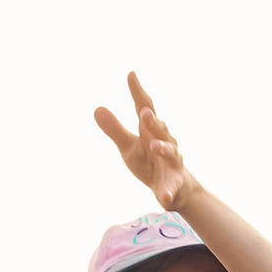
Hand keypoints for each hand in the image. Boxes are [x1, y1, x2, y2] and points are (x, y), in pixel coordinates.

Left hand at [90, 71, 190, 208]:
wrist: (175, 188)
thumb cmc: (150, 162)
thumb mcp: (129, 147)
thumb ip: (114, 129)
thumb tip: (96, 108)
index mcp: (150, 132)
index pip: (144, 108)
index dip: (137, 92)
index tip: (131, 74)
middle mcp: (164, 142)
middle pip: (159, 128)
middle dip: (153, 121)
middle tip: (144, 111)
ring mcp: (172, 163)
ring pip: (171, 153)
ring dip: (164, 148)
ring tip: (155, 145)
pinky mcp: (175, 184)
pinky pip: (172, 187)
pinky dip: (168, 191)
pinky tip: (164, 197)